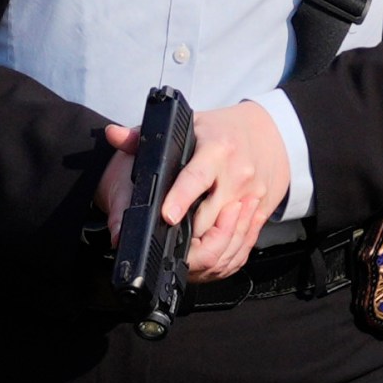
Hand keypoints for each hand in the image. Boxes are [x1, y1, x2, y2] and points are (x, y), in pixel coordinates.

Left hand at [93, 101, 292, 281]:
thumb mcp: (187, 124)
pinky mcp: (260, 212)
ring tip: (182, 258)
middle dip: (185, 238)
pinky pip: (242, 245)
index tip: (167, 216)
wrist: (270, 134)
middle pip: (208, 218)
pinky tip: (205, 257)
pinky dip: (223, 256)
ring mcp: (251, 196)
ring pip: (226, 238)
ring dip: (203, 253)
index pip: (196, 178)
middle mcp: (237, 175)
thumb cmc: (222, 131)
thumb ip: (144, 135)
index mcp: (216, 150)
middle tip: (164, 247)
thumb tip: (112, 135)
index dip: (181, 199)